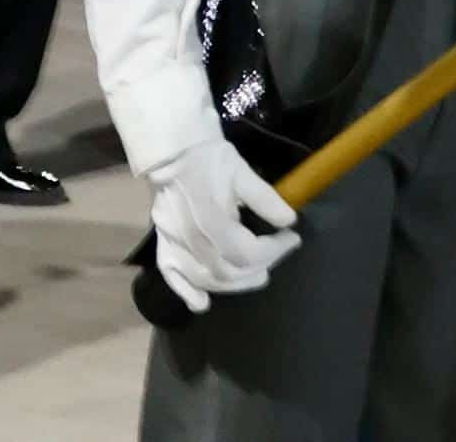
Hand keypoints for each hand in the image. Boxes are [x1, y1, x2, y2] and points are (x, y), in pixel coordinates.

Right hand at [144, 134, 297, 310]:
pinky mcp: (163, 247)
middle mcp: (193, 241)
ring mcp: (175, 246)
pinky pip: (172, 277)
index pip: (249, 252)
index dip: (275, 250)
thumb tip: (290, 220)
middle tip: (276, 255)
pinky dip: (186, 293)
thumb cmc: (211, 160)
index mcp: (214, 221)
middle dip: (259, 268)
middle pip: (229, 272)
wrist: (174, 153)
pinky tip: (202, 304)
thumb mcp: (243, 173)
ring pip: (206, 280)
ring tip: (255, 276)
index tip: (292, 238)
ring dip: (233, 284)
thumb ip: (266, 199)